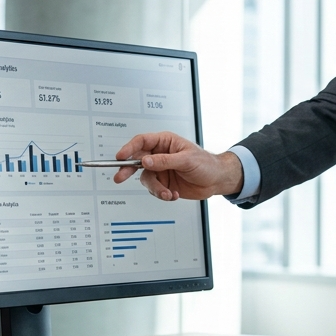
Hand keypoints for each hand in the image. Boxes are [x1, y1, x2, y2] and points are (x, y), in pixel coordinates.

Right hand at [113, 131, 243, 200]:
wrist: (216, 181)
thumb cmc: (206, 164)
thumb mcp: (187, 160)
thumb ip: (165, 161)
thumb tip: (146, 161)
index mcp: (165, 142)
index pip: (142, 142)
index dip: (129, 148)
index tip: (121, 156)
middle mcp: (160, 155)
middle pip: (137, 160)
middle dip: (128, 169)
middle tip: (120, 177)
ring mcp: (161, 170)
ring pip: (146, 179)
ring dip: (155, 188)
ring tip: (167, 193)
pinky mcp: (163, 183)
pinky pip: (155, 190)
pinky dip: (162, 194)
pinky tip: (173, 194)